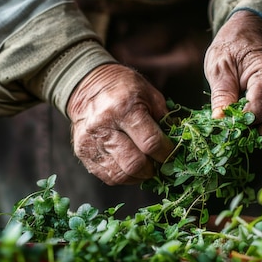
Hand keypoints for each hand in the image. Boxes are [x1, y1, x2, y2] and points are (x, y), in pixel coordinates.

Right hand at [67, 64, 173, 184]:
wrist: (87, 84)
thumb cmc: (123, 87)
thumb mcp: (149, 93)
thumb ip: (164, 118)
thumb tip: (178, 141)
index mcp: (123, 108)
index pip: (150, 142)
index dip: (165, 153)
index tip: (170, 154)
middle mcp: (104, 126)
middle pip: (134, 163)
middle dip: (152, 169)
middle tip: (159, 164)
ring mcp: (90, 141)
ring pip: (120, 174)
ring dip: (138, 176)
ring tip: (146, 167)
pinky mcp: (83, 152)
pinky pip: (107, 176)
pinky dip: (123, 176)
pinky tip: (130, 167)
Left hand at [204, 10, 261, 143]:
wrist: (253, 30)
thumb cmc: (234, 44)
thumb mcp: (219, 64)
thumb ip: (221, 94)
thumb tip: (220, 120)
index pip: (258, 112)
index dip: (238, 123)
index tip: (221, 123)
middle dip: (247, 132)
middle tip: (226, 125)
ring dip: (252, 128)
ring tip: (234, 114)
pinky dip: (257, 122)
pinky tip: (244, 111)